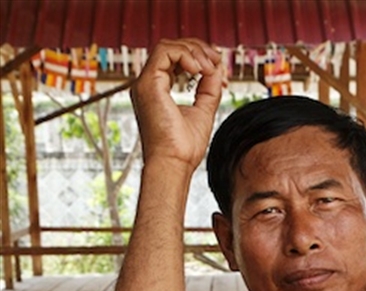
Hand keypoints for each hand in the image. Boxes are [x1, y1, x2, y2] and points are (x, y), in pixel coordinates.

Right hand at [132, 39, 224, 170]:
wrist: (174, 165)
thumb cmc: (184, 149)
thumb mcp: (203, 111)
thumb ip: (209, 88)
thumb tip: (217, 68)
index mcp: (158, 90)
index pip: (174, 58)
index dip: (197, 55)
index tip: (216, 66)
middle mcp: (148, 84)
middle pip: (170, 48)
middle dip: (197, 49)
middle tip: (216, 61)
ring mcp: (145, 83)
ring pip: (167, 46)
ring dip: (193, 51)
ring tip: (209, 68)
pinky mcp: (148, 84)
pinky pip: (165, 52)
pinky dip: (186, 55)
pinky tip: (199, 70)